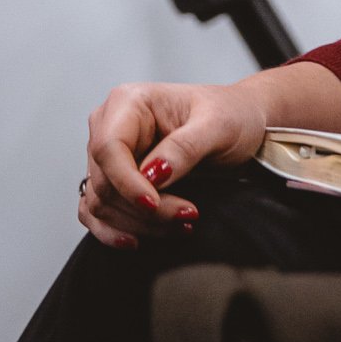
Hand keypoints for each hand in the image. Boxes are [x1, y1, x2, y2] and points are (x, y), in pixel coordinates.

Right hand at [78, 79, 268, 247]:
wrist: (244, 125)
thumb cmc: (233, 114)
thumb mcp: (219, 125)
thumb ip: (185, 147)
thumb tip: (152, 175)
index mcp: (128, 102)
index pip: (108, 148)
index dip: (127, 182)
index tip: (154, 204)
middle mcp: (109, 126)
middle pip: (105, 181)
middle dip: (143, 208)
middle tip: (186, 216)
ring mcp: (107, 156)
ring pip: (102, 202)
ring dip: (137, 222)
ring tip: (182, 225)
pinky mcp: (113, 180)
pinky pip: (96, 212)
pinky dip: (115, 230)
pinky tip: (138, 240)